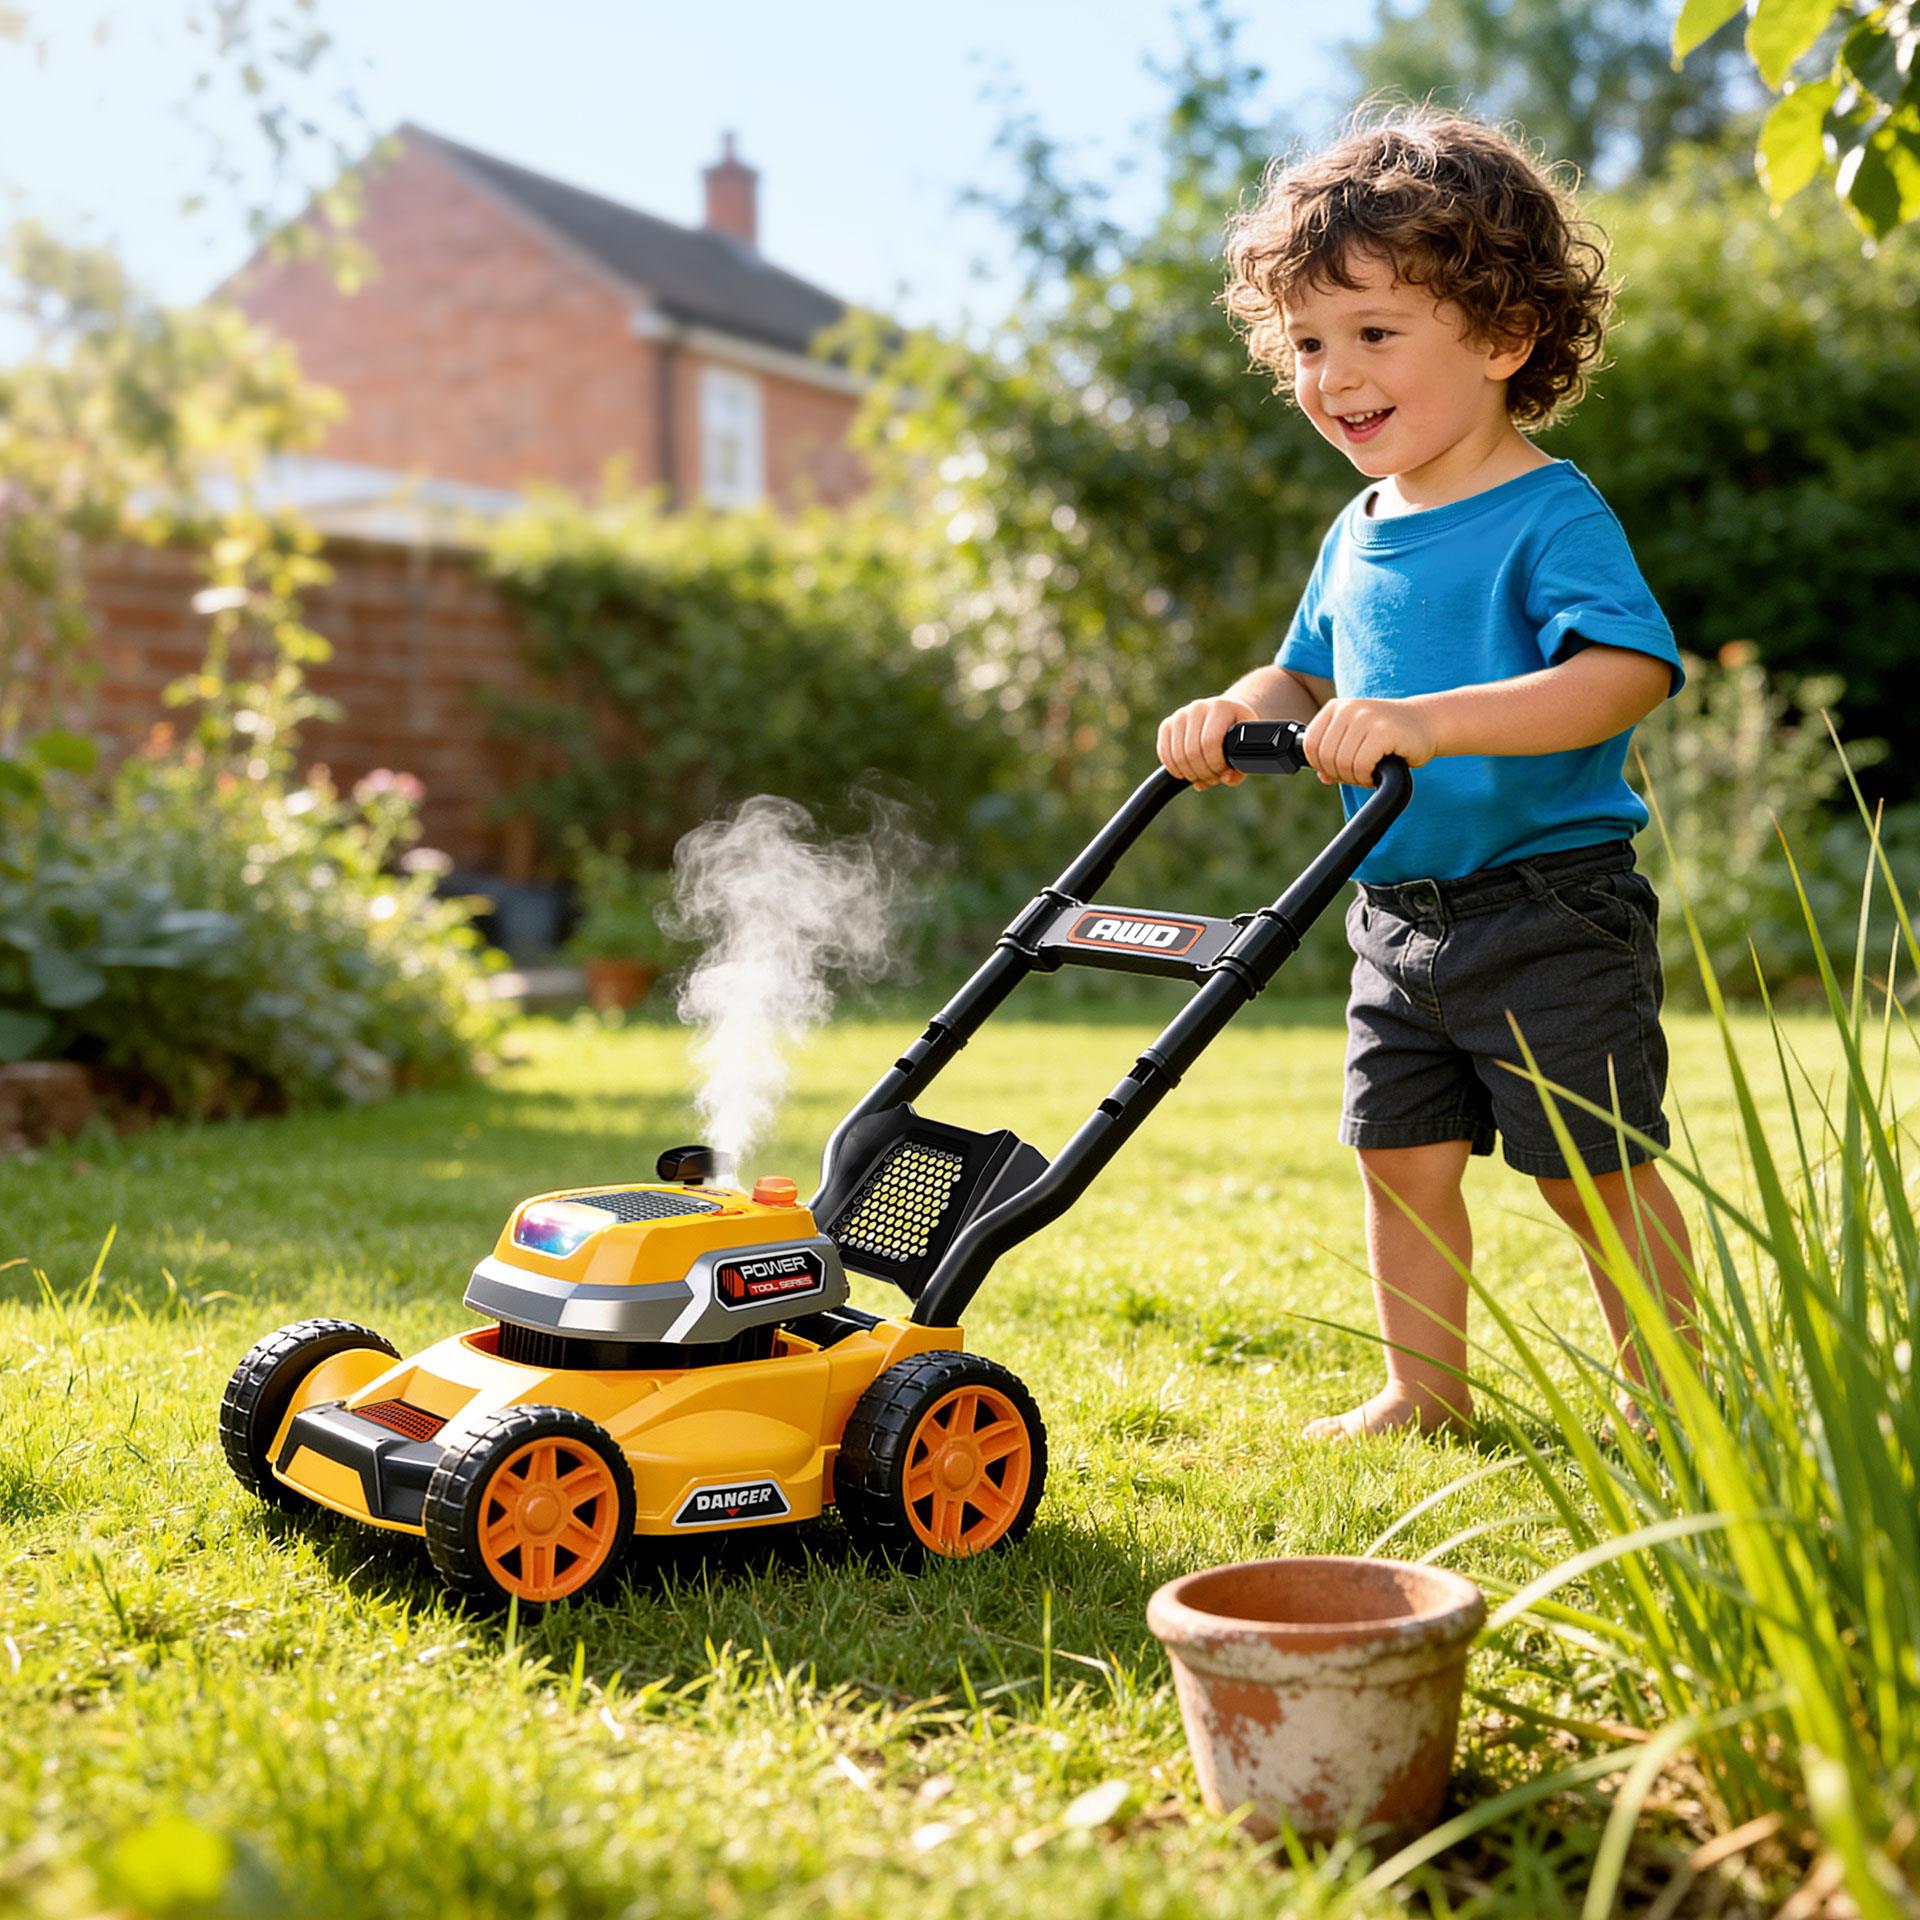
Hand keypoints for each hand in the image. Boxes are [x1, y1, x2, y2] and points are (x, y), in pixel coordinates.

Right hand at [1156, 695, 1256, 788]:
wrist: (1225, 714)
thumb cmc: (1236, 733)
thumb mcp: (1246, 745)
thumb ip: (1241, 766)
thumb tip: (1226, 778)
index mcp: (1221, 707)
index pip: (1210, 742)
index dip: (1215, 764)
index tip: (1223, 772)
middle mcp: (1198, 707)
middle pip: (1192, 751)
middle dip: (1202, 772)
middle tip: (1212, 778)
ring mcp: (1180, 715)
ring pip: (1177, 755)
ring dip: (1189, 773)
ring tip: (1201, 777)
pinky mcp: (1167, 724)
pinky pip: (1164, 752)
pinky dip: (1173, 768)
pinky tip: (1184, 773)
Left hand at [1301, 697, 1438, 786]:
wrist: (1427, 723)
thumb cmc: (1389, 735)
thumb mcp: (1356, 741)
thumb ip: (1335, 755)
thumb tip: (1322, 776)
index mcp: (1334, 708)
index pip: (1309, 745)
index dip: (1322, 765)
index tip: (1341, 770)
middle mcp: (1348, 708)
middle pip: (1325, 756)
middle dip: (1341, 774)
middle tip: (1360, 774)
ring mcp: (1366, 717)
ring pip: (1342, 763)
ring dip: (1356, 777)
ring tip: (1371, 772)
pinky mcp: (1383, 730)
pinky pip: (1361, 765)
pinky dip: (1367, 777)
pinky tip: (1378, 772)